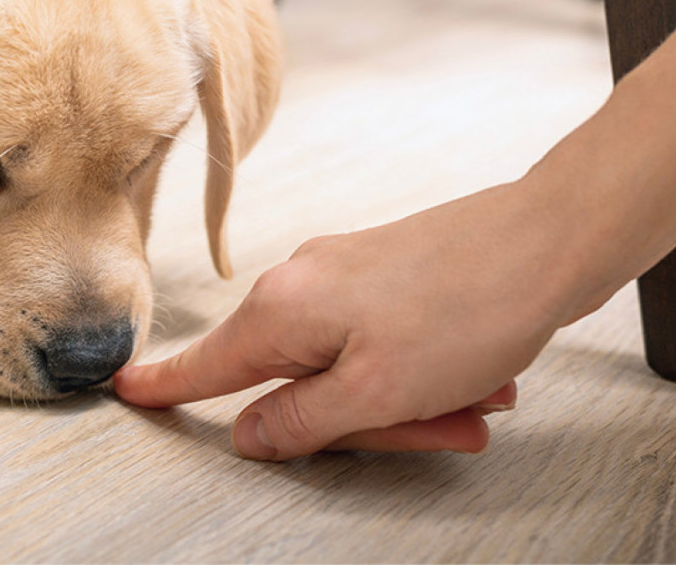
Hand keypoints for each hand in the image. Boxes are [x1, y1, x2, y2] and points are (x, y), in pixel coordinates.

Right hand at [115, 183, 568, 459]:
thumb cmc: (467, 306)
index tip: (126, 390)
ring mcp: (345, 276)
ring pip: (351, 371)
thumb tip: (249, 436)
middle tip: (431, 427)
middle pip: (297, 383)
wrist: (549, 239)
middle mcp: (303, 284)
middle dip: (365, 423)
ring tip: (473, 400)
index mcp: (283, 310)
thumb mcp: (375, 393)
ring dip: (409, 404)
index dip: (166, 387)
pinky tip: (477, 378)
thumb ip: (299, 422)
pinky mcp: (384, 276)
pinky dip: (424, 375)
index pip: (207, 364)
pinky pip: (384, 347)